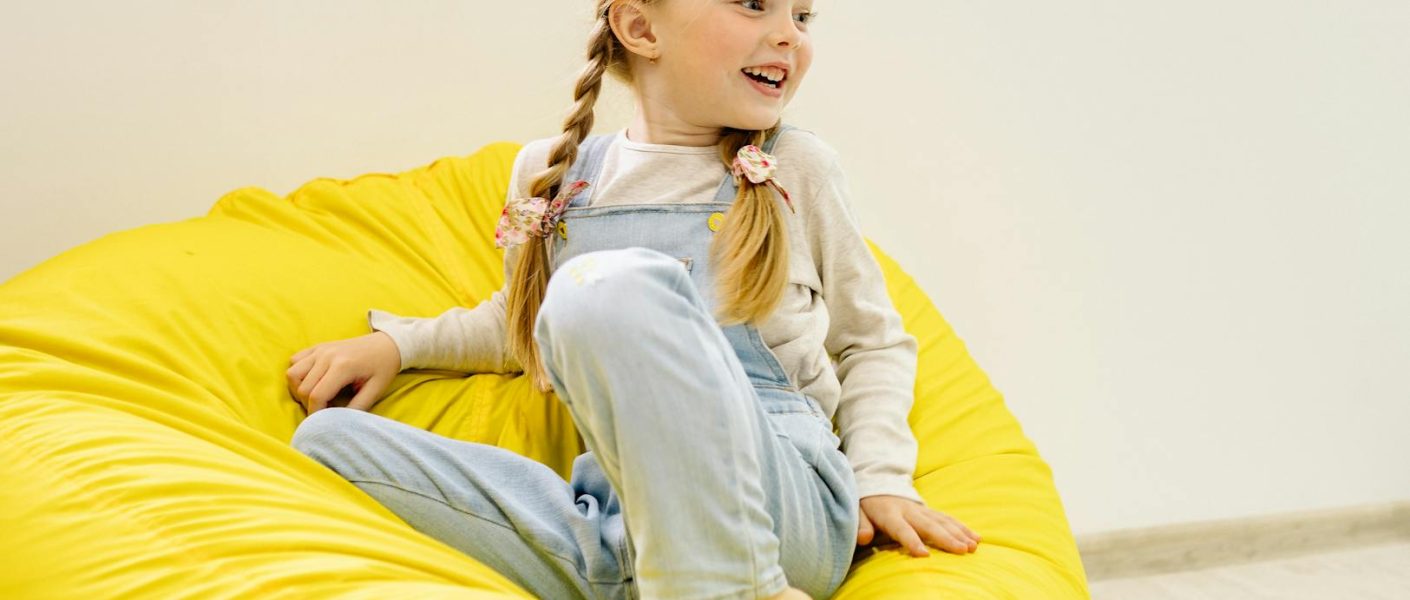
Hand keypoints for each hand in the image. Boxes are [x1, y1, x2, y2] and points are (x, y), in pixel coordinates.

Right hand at [286, 332, 400, 412]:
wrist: (386, 345)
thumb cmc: (382, 368)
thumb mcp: (376, 390)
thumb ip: (357, 408)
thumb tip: (337, 423)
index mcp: (343, 366)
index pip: (316, 396)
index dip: (315, 413)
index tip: (322, 421)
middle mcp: (327, 355)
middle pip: (302, 388)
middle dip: (308, 404)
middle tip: (324, 409)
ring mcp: (320, 349)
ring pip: (292, 374)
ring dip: (298, 389)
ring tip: (316, 395)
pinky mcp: (316, 347)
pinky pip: (294, 361)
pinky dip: (298, 374)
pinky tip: (313, 381)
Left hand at [856, 495, 980, 556]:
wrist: (878, 484)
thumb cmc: (867, 506)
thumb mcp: (858, 513)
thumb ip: (861, 526)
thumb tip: (862, 539)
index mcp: (890, 514)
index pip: (902, 529)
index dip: (912, 541)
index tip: (923, 554)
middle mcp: (909, 511)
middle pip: (929, 526)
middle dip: (946, 538)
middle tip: (962, 550)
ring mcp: (922, 510)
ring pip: (943, 521)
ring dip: (959, 533)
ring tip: (973, 546)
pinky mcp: (930, 511)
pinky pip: (948, 519)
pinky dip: (963, 528)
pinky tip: (976, 537)